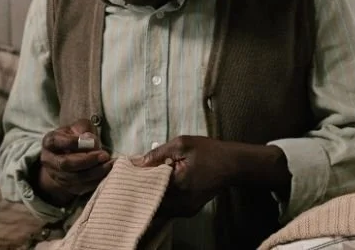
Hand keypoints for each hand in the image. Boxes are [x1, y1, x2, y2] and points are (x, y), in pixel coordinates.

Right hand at [37, 119, 113, 205]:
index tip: (93, 141)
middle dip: (87, 160)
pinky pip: (82, 187)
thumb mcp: (79, 126)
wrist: (71, 153)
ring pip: (75, 178)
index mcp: (49, 142)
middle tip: (104, 155)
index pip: (57, 142)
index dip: (74, 142)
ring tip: (109, 163)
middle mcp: (49, 160)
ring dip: (94, 172)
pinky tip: (107, 172)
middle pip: (65, 163)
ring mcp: (56, 175)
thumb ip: (84, 129)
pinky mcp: (67, 186)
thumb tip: (90, 141)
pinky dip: (96, 180)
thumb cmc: (76, 136)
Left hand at [132, 136, 288, 217]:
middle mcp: (182, 205)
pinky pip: (167, 208)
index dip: (132, 184)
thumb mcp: (182, 144)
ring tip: (135, 182)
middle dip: (137, 192)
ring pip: (157, 208)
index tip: (120, 176)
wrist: (234, 165)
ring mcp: (186, 210)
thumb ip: (157, 154)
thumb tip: (135, 162)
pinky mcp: (188, 210)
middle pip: (150, 203)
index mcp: (178, 187)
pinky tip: (151, 186)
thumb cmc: (209, 151)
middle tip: (124, 180)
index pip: (146, 191)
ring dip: (146, 196)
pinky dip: (157, 198)